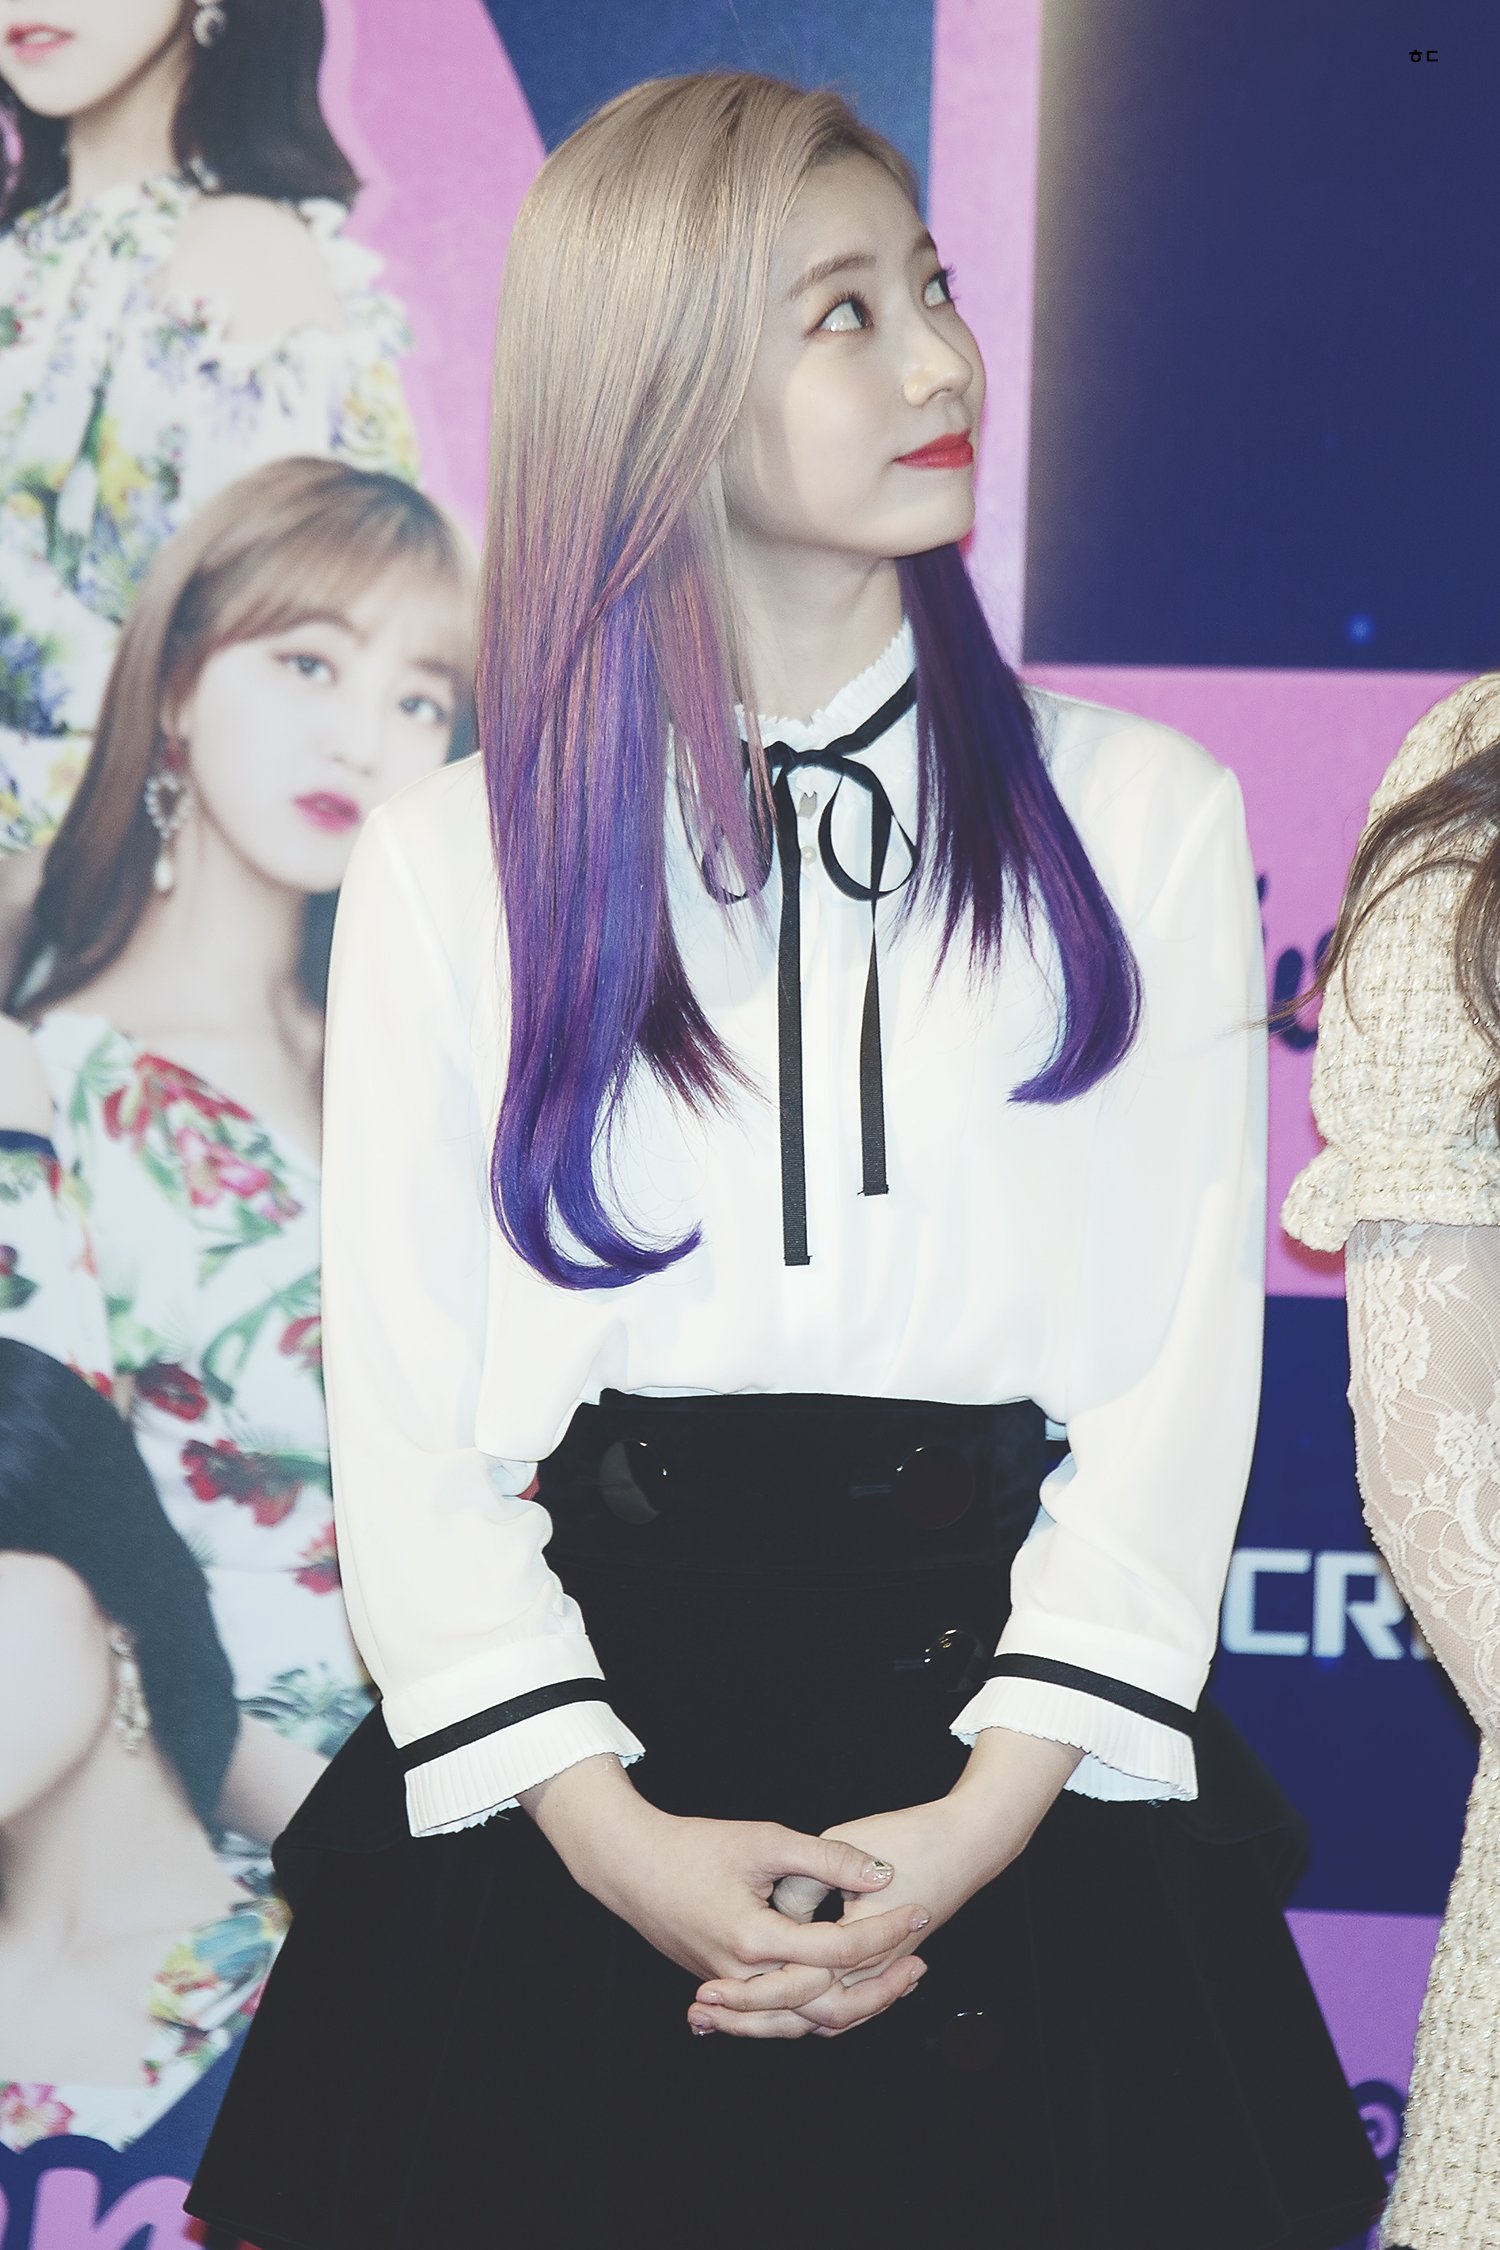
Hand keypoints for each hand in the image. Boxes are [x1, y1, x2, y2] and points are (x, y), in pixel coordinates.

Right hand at [520, 1755, 931, 2025]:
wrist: (630, 1866)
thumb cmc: (693, 1846)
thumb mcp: (764, 1840)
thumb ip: (826, 1858)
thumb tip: (882, 1873)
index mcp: (754, 1939)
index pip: (837, 1949)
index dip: (884, 1930)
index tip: (917, 1909)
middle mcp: (744, 1976)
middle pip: (827, 2005)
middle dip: (881, 1988)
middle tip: (920, 1964)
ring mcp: (732, 1989)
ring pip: (804, 2022)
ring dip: (853, 2008)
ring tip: (893, 1984)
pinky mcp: (726, 1989)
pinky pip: (780, 2018)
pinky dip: (816, 2012)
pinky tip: (842, 1995)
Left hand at [689, 1729, 1081, 2036]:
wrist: (972, 1839)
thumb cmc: (913, 1838)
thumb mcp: (848, 1844)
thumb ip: (806, 1879)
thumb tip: (774, 1907)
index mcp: (863, 1942)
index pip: (798, 1985)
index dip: (746, 1995)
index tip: (703, 1991)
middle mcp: (876, 1967)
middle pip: (806, 2014)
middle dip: (752, 2020)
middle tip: (697, 2012)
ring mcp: (885, 1967)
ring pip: (826, 2014)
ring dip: (775, 2016)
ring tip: (719, 2010)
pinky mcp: (889, 1960)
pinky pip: (843, 1997)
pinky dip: (805, 2001)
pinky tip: (773, 1988)